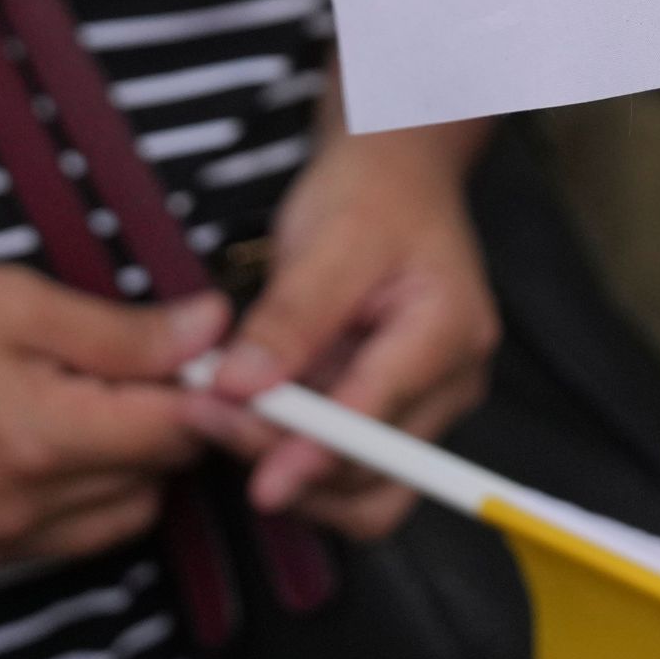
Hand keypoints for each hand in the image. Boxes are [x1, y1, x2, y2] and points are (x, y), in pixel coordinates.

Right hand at [0, 263, 226, 569]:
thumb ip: (122, 331)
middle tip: (132, 362)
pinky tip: (39, 435)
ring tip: (81, 397)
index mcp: (40, 442)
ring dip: (124, 467)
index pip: (174, 434)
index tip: (197, 348)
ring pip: (113, 520)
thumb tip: (212, 329)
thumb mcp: (15, 300)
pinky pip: (58, 538)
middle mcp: (21, 513)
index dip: (200, 386)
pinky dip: (74, 495)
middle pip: (153, 483)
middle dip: (161, 425)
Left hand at [198, 116, 496, 536]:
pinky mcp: (390, 409)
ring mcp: (424, 401)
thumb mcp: (329, 239)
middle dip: (292, 465)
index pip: (383, 415)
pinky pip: (344, 462)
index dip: (320, 455)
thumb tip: (240, 387)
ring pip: (360, 485)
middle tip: (209, 422)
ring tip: (219, 418)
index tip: (263, 482)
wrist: (392, 173)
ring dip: (288, 471)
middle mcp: (450, 381)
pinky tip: (243, 415)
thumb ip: (290, 317)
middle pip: (377, 471)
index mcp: (449, 331)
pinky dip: (292, 453)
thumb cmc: (371, 193)